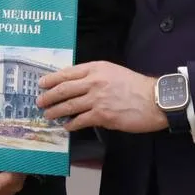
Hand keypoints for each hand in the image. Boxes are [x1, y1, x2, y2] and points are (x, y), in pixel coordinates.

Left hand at [36, 61, 166, 132]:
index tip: (41, 83)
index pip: (67, 72)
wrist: (154, 99)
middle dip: (48, 96)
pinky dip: (71, 124)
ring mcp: (97, 99)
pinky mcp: (102, 115)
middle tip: (39, 101)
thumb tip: (77, 86)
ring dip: (55, 111)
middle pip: (63, 89)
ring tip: (47, 115)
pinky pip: (80, 120)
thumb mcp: (113, 72)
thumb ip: (95, 76)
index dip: (52, 79)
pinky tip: (67, 126)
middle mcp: (94, 81)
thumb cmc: (136, 86)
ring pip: (68, 105)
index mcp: (96, 68)